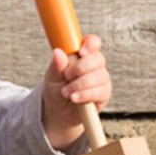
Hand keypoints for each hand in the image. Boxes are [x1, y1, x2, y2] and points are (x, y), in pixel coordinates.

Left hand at [42, 33, 111, 148]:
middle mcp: (94, 65)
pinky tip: (74, 98)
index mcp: (82, 55)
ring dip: (80, 84)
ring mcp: (101, 79)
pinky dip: (85, 95)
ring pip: (99, 76)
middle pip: (98, 59)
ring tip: (65, 92)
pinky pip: (100, 92)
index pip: (93, 42)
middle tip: (66, 76)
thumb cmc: (56, 89)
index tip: (81, 52)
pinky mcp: (103, 95)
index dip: (90, 44)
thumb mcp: (52, 77)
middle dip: (81, 68)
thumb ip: (56, 65)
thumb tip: (58, 52)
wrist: (58, 111)